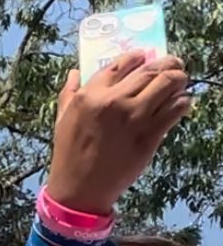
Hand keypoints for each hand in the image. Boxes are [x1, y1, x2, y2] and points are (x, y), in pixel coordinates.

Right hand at [48, 52, 190, 214]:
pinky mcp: (150, 134)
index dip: (139, 57)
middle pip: (151, 70)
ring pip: (169, 84)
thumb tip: (75, 73)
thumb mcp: (62, 119)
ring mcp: (134, 117)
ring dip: (179, 80)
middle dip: (168, 64)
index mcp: (90, 95)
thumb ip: (69, 93)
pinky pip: (177, 108)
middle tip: (174, 66)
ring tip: (179, 84)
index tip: (147, 57)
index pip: (121, 64)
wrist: (81, 188)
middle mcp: (113, 102)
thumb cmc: (69, 153)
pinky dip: (183, 102)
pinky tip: (180, 104)